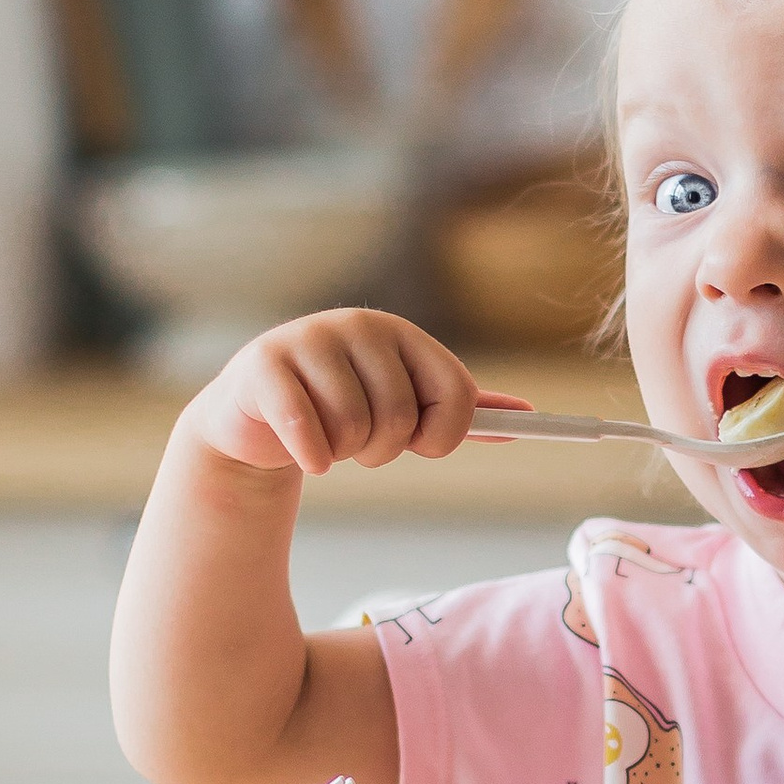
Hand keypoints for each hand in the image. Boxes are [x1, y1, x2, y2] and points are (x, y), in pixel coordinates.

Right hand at [185, 310, 483, 479]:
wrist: (257, 418)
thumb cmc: (341, 412)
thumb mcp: (406, 411)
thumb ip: (460, 412)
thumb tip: (526, 414)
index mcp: (402, 333)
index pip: (454, 390)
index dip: (445, 434)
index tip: (422, 446)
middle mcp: (359, 325)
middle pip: (401, 415)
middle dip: (383, 451)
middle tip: (361, 446)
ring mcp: (309, 338)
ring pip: (354, 428)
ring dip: (344, 454)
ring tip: (327, 438)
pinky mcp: (266, 364)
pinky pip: (308, 432)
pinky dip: (313, 458)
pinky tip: (306, 455)